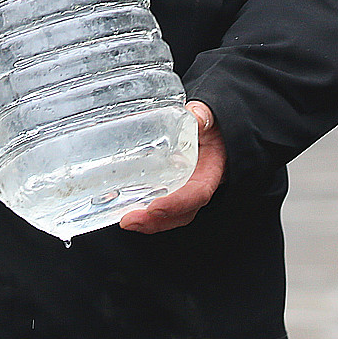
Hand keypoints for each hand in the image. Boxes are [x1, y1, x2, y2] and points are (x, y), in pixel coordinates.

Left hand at [119, 101, 224, 233]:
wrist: (213, 130)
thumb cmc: (212, 126)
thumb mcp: (210, 118)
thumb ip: (204, 116)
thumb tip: (196, 116)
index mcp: (211, 172)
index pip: (197, 193)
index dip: (177, 203)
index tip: (155, 207)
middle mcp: (197, 186)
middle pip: (181, 213)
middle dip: (155, 221)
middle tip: (130, 220)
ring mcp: (183, 189)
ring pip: (170, 215)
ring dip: (148, 222)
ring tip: (125, 220)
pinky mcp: (170, 186)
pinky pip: (159, 203)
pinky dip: (144, 210)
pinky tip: (124, 207)